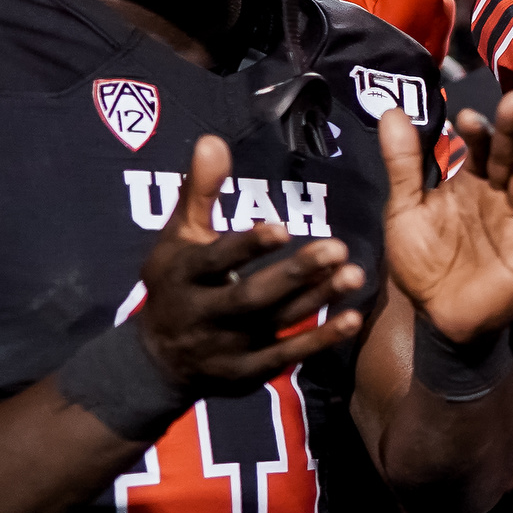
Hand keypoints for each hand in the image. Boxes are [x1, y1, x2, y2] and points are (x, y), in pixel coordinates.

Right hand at [135, 135, 366, 393]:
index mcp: (182, 277)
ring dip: (317, 301)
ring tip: (355, 275)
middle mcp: (204, 315)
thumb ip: (198, 191)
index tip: (279, 227)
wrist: (157, 361)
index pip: (214, 262)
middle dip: (293, 274)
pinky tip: (352, 319)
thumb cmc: (175, 283)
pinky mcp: (248, 373)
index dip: (244, 247)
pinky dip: (318, 340)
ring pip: (276, 322)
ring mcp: (227, 348)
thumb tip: (212, 139)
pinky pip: (286, 356)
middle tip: (338, 248)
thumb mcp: (176, 238)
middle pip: (251, 296)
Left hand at [381, 96, 512, 341]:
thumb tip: (392, 112)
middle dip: (512, 129)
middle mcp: (496, 194)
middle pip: (509, 155)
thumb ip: (403, 165)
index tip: (466, 116)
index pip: (478, 148)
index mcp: (468, 183)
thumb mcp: (404, 210)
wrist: (440, 318)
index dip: (476, 131)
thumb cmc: (422, 265)